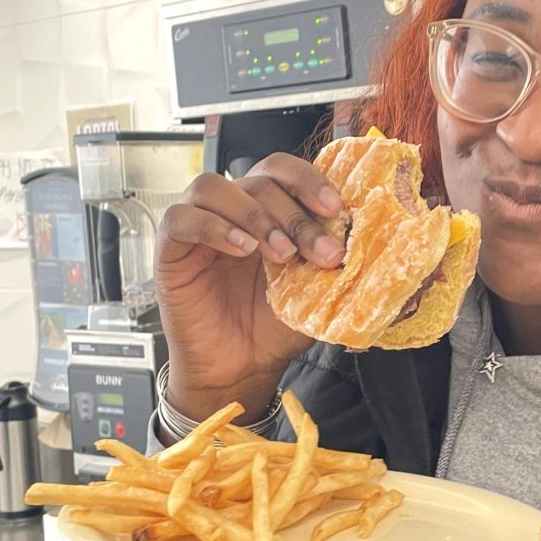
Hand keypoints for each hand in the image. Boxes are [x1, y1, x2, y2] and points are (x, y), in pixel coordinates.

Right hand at [156, 152, 346, 420]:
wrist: (241, 370)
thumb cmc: (274, 329)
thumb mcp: (315, 290)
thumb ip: (333, 260)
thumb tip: (371, 237)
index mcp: (268, 211)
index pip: (284, 170)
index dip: (310, 181)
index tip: (337, 210)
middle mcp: (233, 210)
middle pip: (259, 180)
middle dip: (295, 214)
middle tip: (319, 251)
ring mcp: (199, 225)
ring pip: (216, 187)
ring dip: (255, 215)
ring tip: (280, 253)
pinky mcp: (170, 248)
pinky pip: (181, 218)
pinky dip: (214, 227)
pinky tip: (242, 250)